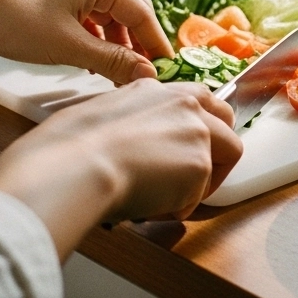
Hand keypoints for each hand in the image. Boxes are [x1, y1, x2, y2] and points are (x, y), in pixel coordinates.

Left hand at [0, 0, 173, 82]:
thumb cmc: (11, 21)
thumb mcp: (69, 48)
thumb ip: (113, 61)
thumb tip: (147, 74)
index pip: (142, 13)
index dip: (156, 44)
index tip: (168, 69)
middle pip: (129, 11)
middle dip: (138, 44)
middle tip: (148, 73)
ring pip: (108, 15)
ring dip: (116, 44)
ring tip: (119, 72)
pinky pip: (89, 15)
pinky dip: (96, 38)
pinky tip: (93, 60)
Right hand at [0, 80, 242, 258]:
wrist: (74, 165)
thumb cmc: (69, 147)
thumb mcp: (103, 114)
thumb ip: (133, 120)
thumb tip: (133, 141)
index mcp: (159, 90)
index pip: (200, 100)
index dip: (202, 127)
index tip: (191, 147)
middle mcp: (186, 104)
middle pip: (228, 124)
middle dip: (219, 153)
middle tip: (195, 179)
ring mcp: (198, 132)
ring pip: (223, 160)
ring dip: (201, 183)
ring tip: (165, 199)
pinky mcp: (200, 164)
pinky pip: (199, 195)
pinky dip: (179, 208)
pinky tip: (149, 208)